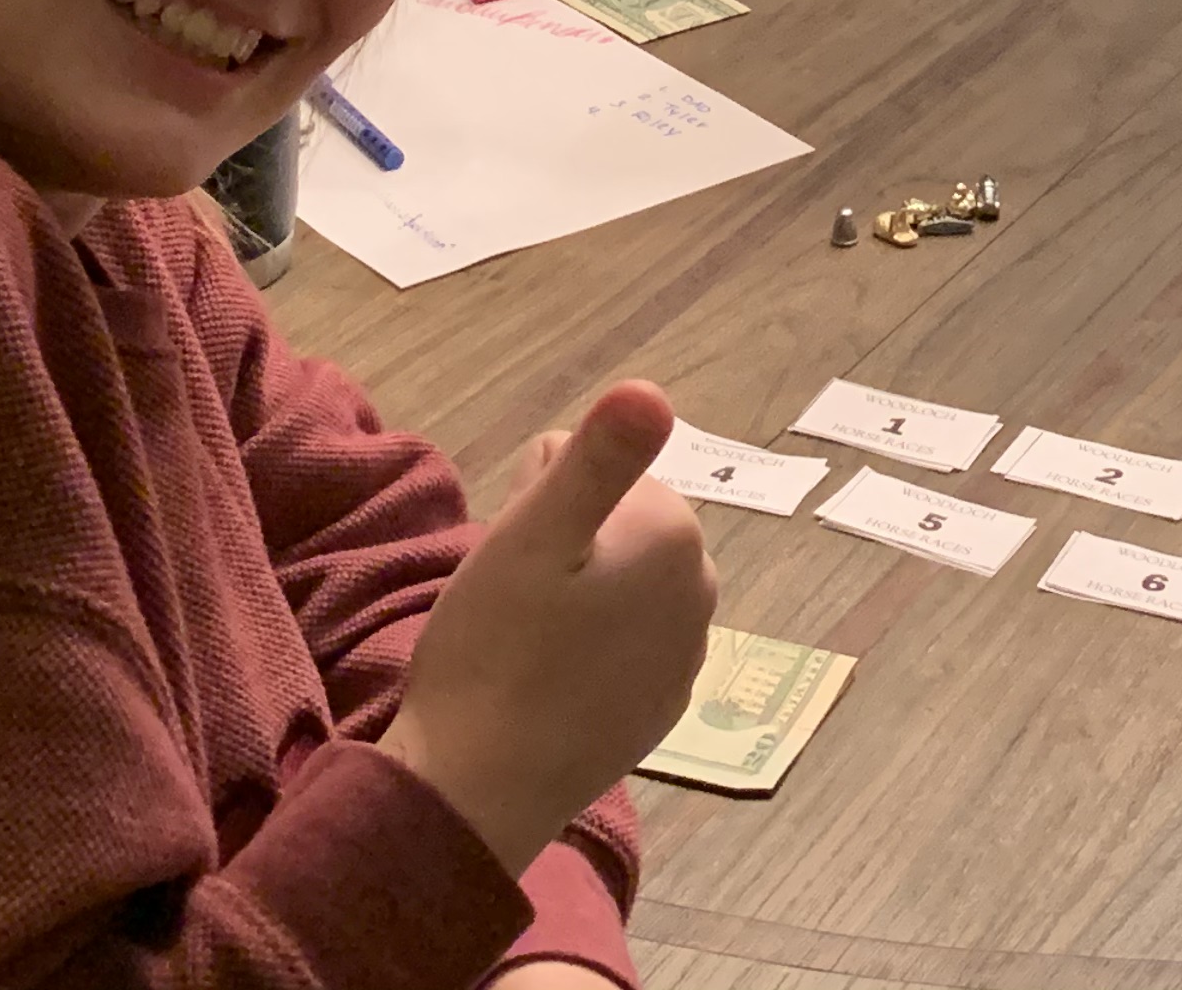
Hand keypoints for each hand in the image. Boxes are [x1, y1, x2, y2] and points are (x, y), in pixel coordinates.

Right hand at [384, 382, 713, 872]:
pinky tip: (544, 680)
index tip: (512, 546)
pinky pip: (627, 644)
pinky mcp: (662, 712)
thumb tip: (650, 389)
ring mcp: (687, 659)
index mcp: (676, 536)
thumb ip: (596, 458)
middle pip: (621, 528)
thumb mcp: (530, 534)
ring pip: (624, 586)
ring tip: (522, 639)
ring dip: (580, 596)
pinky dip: (591, 649)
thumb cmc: (495, 650)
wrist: (479, 791)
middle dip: (569, 545)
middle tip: (511, 594)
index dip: (546, 500)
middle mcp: (702, 592)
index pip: (604, 473)